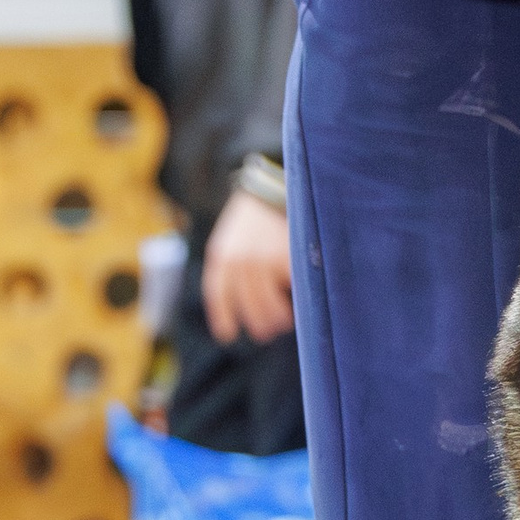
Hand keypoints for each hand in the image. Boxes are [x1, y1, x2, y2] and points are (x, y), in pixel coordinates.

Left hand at [203, 191, 293, 343]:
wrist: (275, 184)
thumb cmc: (256, 213)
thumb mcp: (233, 234)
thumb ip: (233, 264)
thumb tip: (246, 304)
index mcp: (221, 256)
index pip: (219, 295)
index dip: (223, 318)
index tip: (228, 335)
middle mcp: (238, 262)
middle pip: (250, 308)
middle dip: (261, 323)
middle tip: (269, 330)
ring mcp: (262, 262)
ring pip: (271, 308)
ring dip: (279, 318)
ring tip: (286, 321)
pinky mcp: (286, 260)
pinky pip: (292, 292)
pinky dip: (298, 300)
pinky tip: (300, 302)